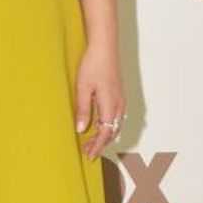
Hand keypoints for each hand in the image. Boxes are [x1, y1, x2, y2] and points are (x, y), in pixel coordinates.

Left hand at [73, 43, 125, 159]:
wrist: (105, 47)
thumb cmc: (93, 65)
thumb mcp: (83, 89)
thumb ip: (83, 110)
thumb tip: (81, 129)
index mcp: (110, 105)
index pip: (105, 133)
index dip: (97, 146)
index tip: (89, 155)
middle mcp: (119, 105)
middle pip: (112, 132)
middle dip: (100, 143)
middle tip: (87, 151)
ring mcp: (120, 99)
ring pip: (115, 125)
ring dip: (104, 135)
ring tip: (91, 140)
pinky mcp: (119, 94)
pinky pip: (116, 117)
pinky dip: (108, 126)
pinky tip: (99, 124)